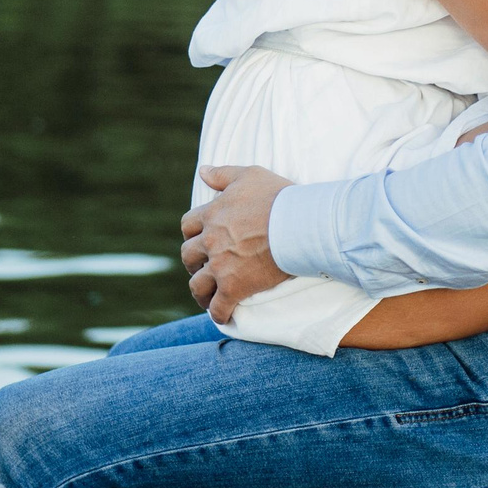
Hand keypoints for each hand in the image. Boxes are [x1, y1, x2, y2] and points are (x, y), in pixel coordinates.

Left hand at [180, 165, 294, 322]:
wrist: (300, 224)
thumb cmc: (278, 197)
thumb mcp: (249, 175)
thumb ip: (223, 174)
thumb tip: (203, 172)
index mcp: (211, 214)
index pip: (188, 226)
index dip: (192, 234)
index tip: (199, 239)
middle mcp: (211, 241)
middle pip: (188, 255)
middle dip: (193, 262)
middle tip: (202, 267)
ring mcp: (220, 266)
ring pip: (197, 284)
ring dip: (200, 291)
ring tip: (207, 296)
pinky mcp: (234, 287)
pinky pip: (218, 306)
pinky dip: (218, 313)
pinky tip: (223, 315)